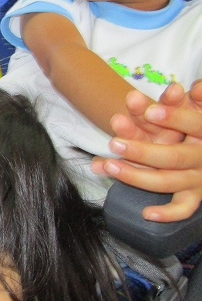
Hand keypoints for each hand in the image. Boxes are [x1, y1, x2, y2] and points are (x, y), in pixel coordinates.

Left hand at [92, 81, 201, 221]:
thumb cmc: (193, 121)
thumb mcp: (190, 107)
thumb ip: (183, 99)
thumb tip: (197, 87)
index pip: (194, 124)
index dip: (174, 117)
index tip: (149, 110)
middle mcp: (200, 157)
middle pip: (173, 157)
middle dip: (142, 150)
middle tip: (113, 143)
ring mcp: (197, 179)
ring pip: (167, 181)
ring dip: (136, 175)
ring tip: (109, 166)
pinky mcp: (193, 195)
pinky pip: (183, 208)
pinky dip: (167, 213)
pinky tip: (147, 213)